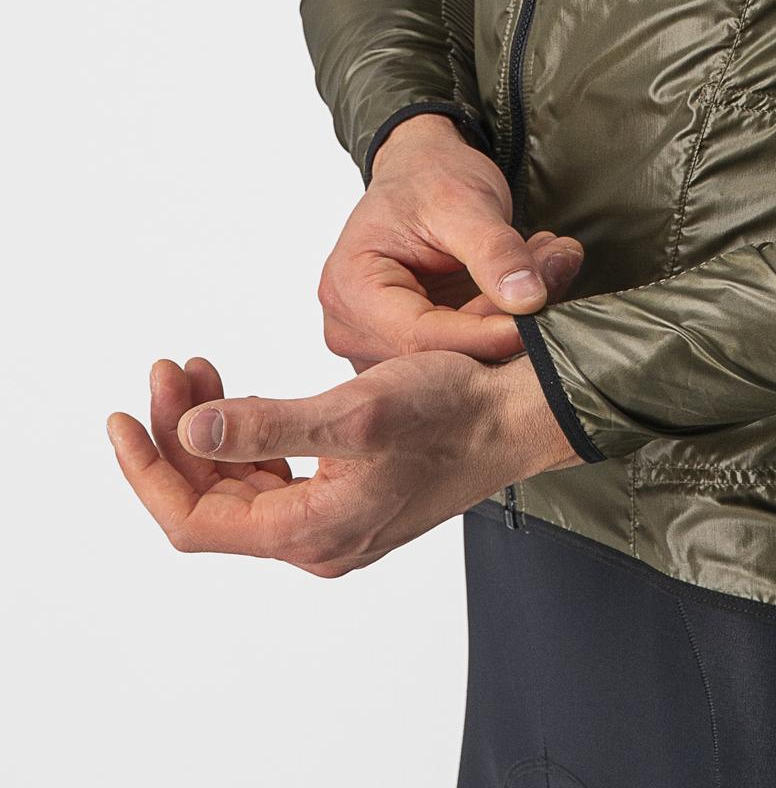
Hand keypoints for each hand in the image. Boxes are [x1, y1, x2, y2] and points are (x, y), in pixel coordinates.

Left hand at [108, 352, 576, 576]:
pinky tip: (246, 397)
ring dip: (211, 433)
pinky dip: (249, 437)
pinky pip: (277, 478)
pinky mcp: (353, 497)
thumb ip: (268, 425)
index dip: (147, 473)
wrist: (518, 412)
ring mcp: (336, 522)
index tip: (123, 418)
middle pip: (214, 501)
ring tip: (201, 372)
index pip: (194, 520)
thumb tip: (190, 435)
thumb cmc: (452, 408)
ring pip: (243, 487)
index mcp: (311, 531)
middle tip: (173, 370)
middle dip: (179, 436)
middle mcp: (318, 540)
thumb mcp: (355, 409)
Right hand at [320, 113, 583, 369]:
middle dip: (506, 319)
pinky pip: (470, 349)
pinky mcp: (418, 345)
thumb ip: (496, 251)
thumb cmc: (428, 178)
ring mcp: (383, 342)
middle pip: (441, 353)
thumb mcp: (464, 203)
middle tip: (557, 263)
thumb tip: (529, 300)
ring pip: (463, 355)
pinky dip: (507, 317)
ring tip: (549, 258)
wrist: (424, 171)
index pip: (419, 338)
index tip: (538, 315)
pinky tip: (533, 276)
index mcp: (351, 288)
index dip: (484, 334)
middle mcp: (355, 327)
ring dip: (513, 315)